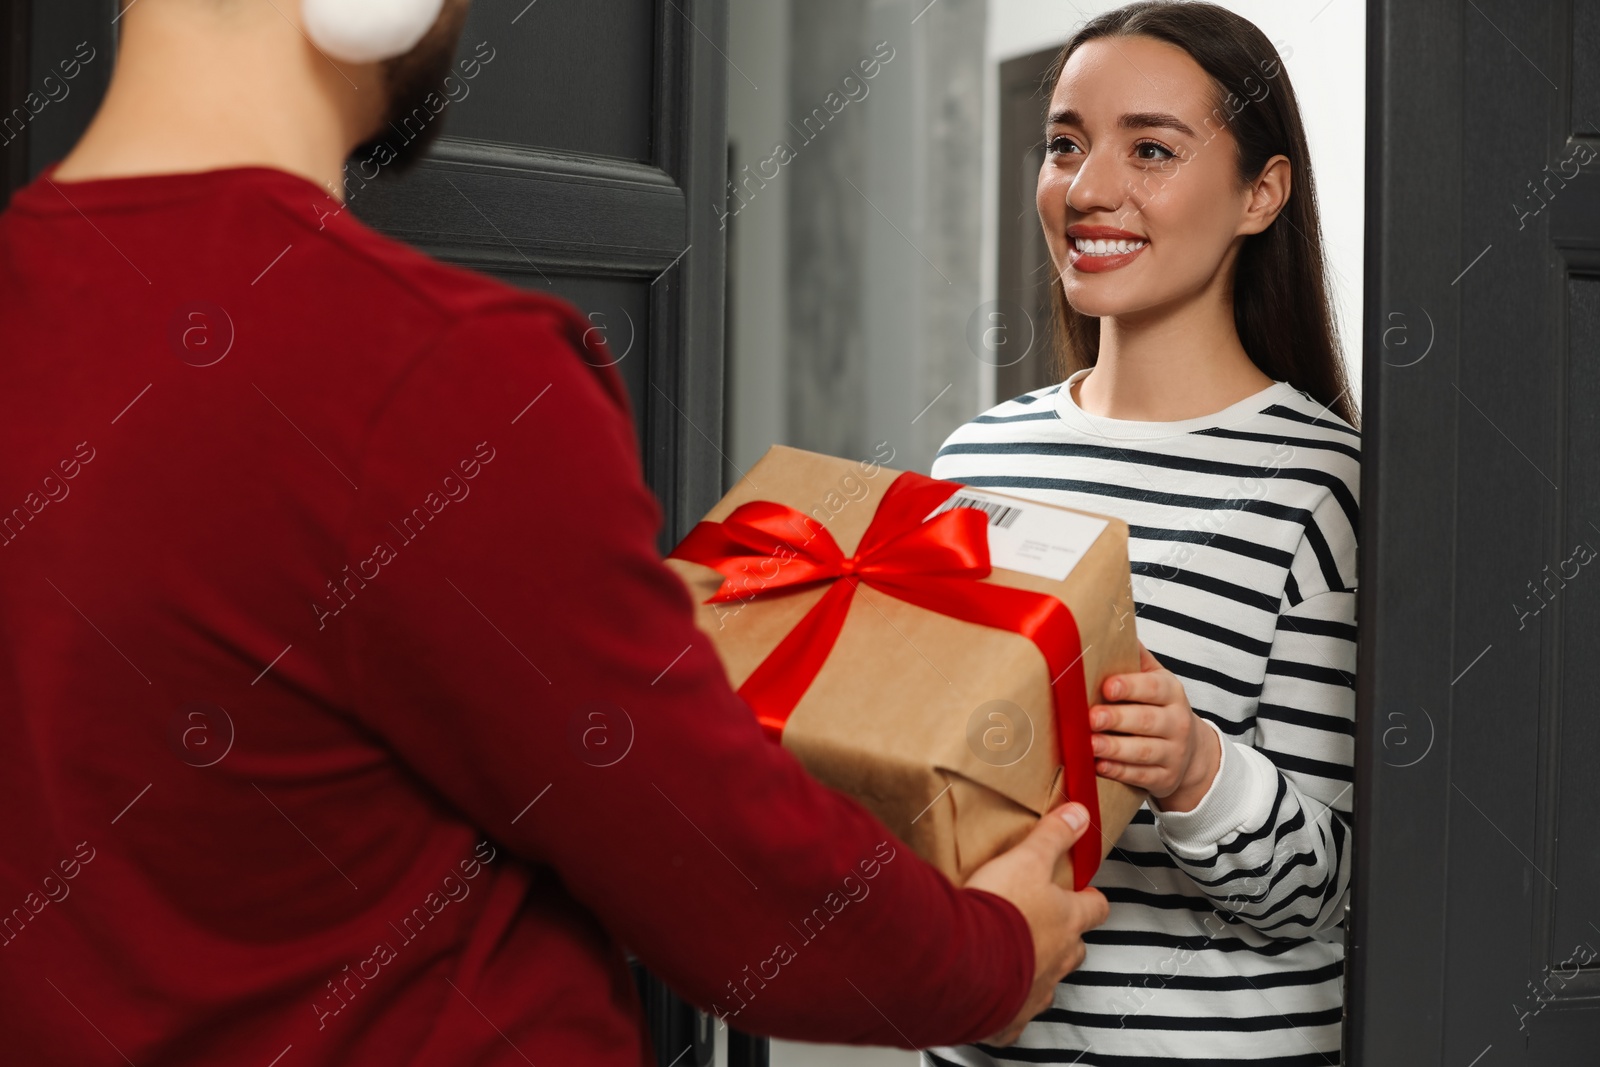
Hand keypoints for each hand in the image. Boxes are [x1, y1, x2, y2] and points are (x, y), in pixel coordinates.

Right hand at [965, 801, 1110, 1045]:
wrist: (965, 960)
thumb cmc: (998, 911)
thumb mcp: (1026, 859)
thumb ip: (1053, 836)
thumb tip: (1080, 814)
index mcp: (1067, 921)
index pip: (1095, 908)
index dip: (1092, 899)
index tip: (1086, 894)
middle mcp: (1058, 958)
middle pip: (1075, 948)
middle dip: (1064, 937)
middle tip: (1043, 923)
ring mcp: (1036, 990)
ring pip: (1047, 981)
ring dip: (1035, 969)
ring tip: (1011, 956)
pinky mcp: (1010, 1015)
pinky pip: (1014, 1017)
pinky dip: (1006, 1007)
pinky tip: (990, 997)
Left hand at [1090, 639, 1219, 812]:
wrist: (1192, 751)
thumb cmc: (1161, 708)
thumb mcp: (1156, 679)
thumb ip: (1136, 658)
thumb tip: (1114, 625)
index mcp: (1171, 692)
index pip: (1154, 688)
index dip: (1131, 687)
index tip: (1108, 686)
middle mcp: (1176, 722)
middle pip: (1147, 720)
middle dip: (1118, 719)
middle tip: (1091, 717)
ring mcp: (1173, 753)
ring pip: (1143, 751)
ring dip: (1115, 748)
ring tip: (1090, 744)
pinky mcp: (1165, 778)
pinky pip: (1141, 776)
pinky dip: (1120, 772)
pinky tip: (1100, 766)